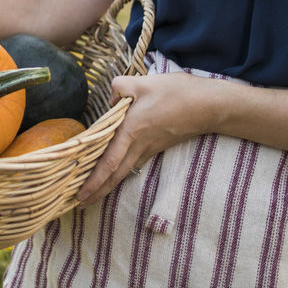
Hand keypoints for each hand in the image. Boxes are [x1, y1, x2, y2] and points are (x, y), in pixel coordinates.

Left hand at [75, 72, 227, 206]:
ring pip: (125, 171)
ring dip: (108, 185)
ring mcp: (150, 148)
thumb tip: (111, 99)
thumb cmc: (176, 93)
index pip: (109, 162)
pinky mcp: (157, 146)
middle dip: (98, 191)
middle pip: (115, 174)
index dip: (94, 180)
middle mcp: (139, 145)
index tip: (80, 194)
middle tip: (80, 205)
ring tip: (93, 195)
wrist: (208, 106)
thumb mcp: (142, 82)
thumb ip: (119, 88)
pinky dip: (121, 172)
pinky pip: (134, 163)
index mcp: (131, 130)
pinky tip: (116, 173)